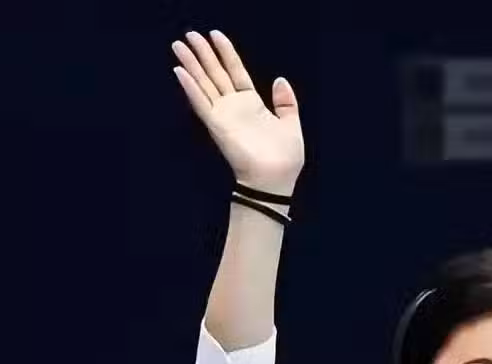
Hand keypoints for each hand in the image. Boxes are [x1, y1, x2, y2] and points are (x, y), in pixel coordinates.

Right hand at [171, 30, 303, 193]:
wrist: (275, 179)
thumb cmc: (285, 158)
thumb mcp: (291, 125)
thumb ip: (286, 103)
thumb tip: (280, 79)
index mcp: (252, 104)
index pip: (236, 72)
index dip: (227, 53)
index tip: (215, 35)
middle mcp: (235, 107)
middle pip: (216, 74)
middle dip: (203, 54)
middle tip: (189, 34)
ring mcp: (224, 115)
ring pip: (204, 84)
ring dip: (191, 65)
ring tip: (178, 46)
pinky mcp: (217, 126)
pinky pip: (201, 103)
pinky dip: (190, 88)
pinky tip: (179, 72)